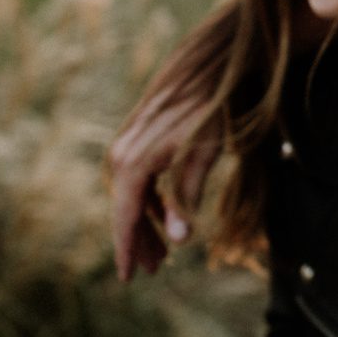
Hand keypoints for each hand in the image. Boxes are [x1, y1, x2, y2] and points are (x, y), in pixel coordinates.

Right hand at [107, 93, 217, 281]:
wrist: (214, 59)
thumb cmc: (213, 107)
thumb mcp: (205, 155)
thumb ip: (187, 196)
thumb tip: (179, 239)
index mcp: (134, 161)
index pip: (126, 216)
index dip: (127, 248)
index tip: (127, 277)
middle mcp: (123, 151)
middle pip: (126, 208)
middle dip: (138, 240)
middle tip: (152, 271)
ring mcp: (129, 139)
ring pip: (132, 193)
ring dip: (146, 221)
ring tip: (162, 251)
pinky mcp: (140, 132)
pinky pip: (139, 175)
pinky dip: (151, 198)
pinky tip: (167, 213)